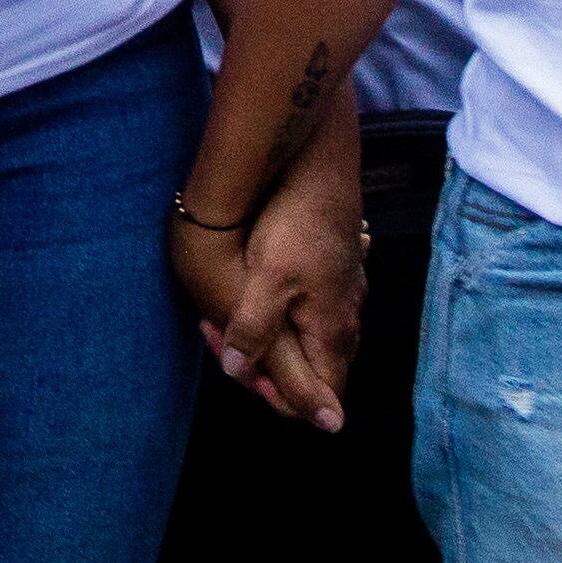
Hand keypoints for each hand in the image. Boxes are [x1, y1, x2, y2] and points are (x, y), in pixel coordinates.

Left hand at [174, 168, 364, 433]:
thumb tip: (241, 375)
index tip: (234, 364)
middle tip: (215, 328)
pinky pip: (309, 305)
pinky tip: (251, 286)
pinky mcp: (335, 268)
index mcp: (333, 332)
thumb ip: (256, 332)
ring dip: (265, 331)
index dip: (277, 394)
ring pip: (307, 334)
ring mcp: (344, 292)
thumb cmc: (293, 224)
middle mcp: (346, 318)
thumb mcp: (266, 280)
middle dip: (262, 361)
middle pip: (310, 368)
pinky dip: (278, 307)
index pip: (320, 395)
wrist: (320, 166)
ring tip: (222, 308)